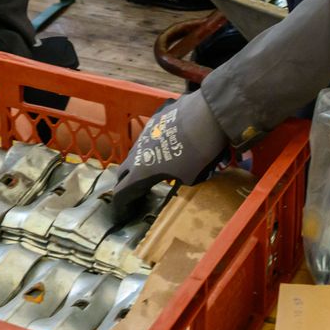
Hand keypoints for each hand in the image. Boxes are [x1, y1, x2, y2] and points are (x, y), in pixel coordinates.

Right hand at [111, 91, 228, 211]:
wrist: (209, 114)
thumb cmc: (199, 152)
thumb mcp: (190, 177)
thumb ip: (177, 182)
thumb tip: (177, 179)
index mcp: (141, 170)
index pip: (121, 192)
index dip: (121, 206)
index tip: (123, 215)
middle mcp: (137, 151)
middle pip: (122, 170)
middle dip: (126, 183)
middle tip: (137, 192)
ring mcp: (146, 132)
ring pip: (136, 151)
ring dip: (140, 162)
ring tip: (154, 168)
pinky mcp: (156, 118)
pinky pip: (149, 136)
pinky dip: (153, 145)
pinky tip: (168, 146)